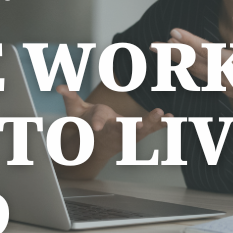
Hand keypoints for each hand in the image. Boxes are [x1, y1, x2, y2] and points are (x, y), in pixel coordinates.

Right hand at [55, 85, 171, 158]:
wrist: (94, 146)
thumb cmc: (85, 123)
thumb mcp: (74, 111)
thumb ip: (69, 97)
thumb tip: (60, 87)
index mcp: (98, 124)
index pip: (97, 122)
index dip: (98, 123)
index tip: (98, 126)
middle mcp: (114, 131)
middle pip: (123, 129)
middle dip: (131, 128)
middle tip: (139, 126)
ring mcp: (127, 134)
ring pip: (140, 130)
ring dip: (151, 124)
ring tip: (162, 116)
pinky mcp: (137, 133)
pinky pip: (150, 129)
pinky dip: (161, 124)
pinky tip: (172, 119)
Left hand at [152, 13, 232, 114]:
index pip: (207, 51)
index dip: (188, 41)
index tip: (173, 32)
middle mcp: (228, 77)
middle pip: (195, 63)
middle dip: (173, 53)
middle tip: (154, 45)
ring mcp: (227, 86)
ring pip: (197, 72)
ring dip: (180, 62)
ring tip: (164, 53)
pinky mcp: (229, 91)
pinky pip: (205, 80)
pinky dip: (192, 71)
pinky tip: (186, 67)